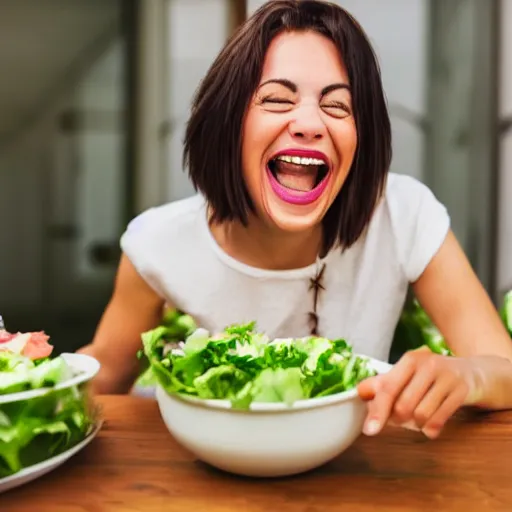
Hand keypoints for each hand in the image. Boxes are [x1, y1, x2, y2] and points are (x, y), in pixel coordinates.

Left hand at [357, 347, 483, 438]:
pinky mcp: (462, 391)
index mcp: (409, 360)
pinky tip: (431, 428)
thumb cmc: (430, 377)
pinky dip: (432, 428)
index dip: (377, 411)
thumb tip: (359, 392)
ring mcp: (446, 377)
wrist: (471, 373)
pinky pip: (440, 419)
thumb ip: (382, 384)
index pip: (387, 389)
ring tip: (420, 418)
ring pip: (421, 414)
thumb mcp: (407, 375)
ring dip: (417, 424)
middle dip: (399, 419)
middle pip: (402, 406)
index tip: (369, 430)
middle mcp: (427, 365)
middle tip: (403, 418)